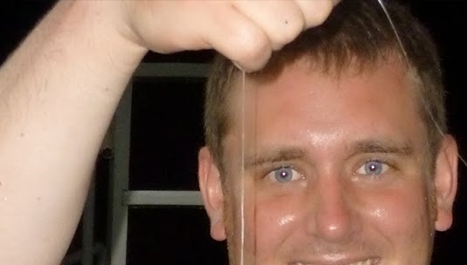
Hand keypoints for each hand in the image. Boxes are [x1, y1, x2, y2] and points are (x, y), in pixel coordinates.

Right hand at [117, 0, 337, 69]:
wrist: (135, 1)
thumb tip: (331, 6)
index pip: (323, 0)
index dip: (312, 6)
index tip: (281, 10)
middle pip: (314, 9)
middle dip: (293, 21)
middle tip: (259, 16)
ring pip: (287, 29)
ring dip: (269, 39)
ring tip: (241, 25)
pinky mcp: (210, 12)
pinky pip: (256, 49)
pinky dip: (249, 58)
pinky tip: (231, 46)